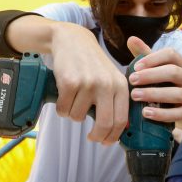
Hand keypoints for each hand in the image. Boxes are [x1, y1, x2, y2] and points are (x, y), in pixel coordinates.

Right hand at [50, 23, 128, 144]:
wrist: (72, 40)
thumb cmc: (92, 64)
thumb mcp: (111, 78)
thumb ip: (116, 101)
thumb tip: (118, 131)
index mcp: (120, 85)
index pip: (121, 120)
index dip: (113, 136)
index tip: (105, 142)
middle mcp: (107, 84)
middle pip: (104, 124)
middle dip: (96, 136)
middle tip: (91, 137)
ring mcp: (88, 83)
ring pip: (77, 117)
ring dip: (72, 114)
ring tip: (73, 100)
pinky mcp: (70, 82)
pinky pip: (63, 109)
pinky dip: (61, 108)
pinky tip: (63, 95)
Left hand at [125, 37, 181, 131]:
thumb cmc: (168, 85)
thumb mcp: (159, 70)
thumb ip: (146, 56)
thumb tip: (130, 39)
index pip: (171, 54)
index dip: (153, 59)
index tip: (135, 67)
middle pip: (173, 72)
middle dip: (151, 76)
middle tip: (131, 81)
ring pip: (176, 94)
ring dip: (153, 94)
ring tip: (135, 96)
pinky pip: (177, 114)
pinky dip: (161, 114)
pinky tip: (146, 113)